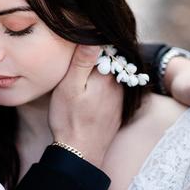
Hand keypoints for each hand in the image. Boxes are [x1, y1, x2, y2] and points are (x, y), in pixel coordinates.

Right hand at [48, 45, 123, 167]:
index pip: (104, 47)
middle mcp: (119, 85)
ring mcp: (120, 98)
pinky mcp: (117, 109)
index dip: (91, 41)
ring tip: (83, 72)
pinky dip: (102, 84)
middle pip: (111, 60)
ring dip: (101, 69)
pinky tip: (89, 91)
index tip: (78, 38)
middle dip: (98, 55)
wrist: (80, 153)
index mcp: (107, 75)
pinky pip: (112, 88)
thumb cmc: (69, 119)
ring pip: (112, 74)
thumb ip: (83, 61)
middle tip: (78, 55)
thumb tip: (93, 35)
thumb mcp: (69, 87)